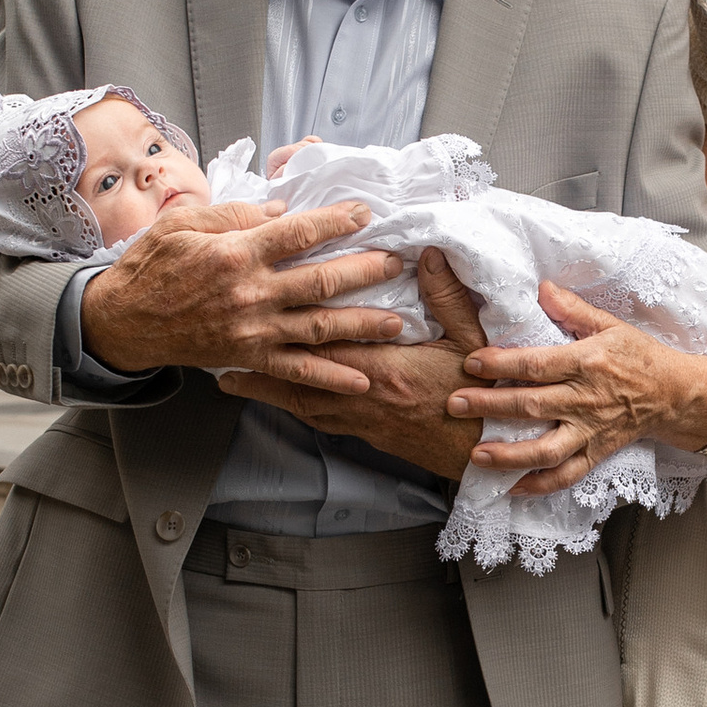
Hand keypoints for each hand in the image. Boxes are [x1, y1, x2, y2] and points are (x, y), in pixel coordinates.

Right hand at [79, 193, 406, 391]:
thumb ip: (236, 213)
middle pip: (321, 280)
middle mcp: (250, 293)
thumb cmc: (151, 266)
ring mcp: (252, 330)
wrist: (123, 321)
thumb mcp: (184, 223)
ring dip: (362, 325)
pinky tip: (361, 380)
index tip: (364, 214)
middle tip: (396, 263)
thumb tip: (281, 209)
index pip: (298, 233)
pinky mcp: (248, 357)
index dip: (336, 221)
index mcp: (235, 253)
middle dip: (365, 271)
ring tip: (397, 322)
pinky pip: (296, 371)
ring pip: (319, 327)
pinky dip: (330, 378)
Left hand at [216, 247, 495, 483]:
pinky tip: (281, 401)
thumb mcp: (473, 339)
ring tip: (232, 380)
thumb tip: (429, 254)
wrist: (485, 452)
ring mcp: (359, 420)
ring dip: (265, 391)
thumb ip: (447, 296)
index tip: (263, 303)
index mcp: (384, 368)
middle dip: (258, 364)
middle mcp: (361, 396)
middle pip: (297, 376)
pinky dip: (293, 408)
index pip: (326, 340)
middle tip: (220, 351)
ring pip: (300, 403)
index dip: (291, 323)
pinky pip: (318, 420)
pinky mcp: (365, 435)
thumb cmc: (483, 397)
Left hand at [453, 284, 706, 500]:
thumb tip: (541, 287)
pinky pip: (566, 475)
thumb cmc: (639, 355)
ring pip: (547, 449)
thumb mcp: (610, 324)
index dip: (502, 363)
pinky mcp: (596, 454)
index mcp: (586, 363)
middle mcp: (585, 400)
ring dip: (509, 455)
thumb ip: (572, 309)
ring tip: (476, 455)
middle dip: (490, 406)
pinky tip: (510, 488)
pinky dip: (539, 485)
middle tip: (454, 404)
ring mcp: (590, 431)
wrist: (675, 394)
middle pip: (532, 406)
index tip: (471, 363)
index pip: (538, 364)